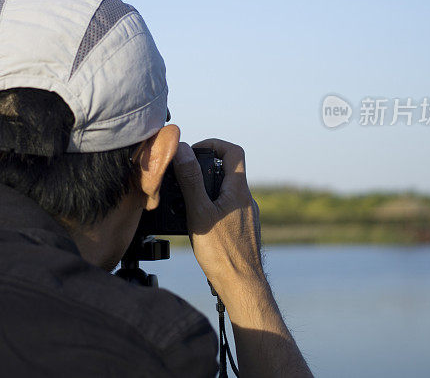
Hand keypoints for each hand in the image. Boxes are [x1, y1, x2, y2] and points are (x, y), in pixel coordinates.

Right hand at [172, 139, 265, 300]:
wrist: (242, 286)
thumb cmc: (222, 254)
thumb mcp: (199, 212)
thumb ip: (190, 180)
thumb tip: (182, 150)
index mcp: (238, 190)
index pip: (233, 151)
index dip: (213, 144)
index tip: (193, 151)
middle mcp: (246, 200)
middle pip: (228, 171)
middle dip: (205, 168)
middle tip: (183, 176)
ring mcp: (247, 216)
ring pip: (227, 192)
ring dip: (207, 189)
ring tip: (187, 202)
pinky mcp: (243, 231)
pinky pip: (228, 209)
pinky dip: (212, 208)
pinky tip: (199, 223)